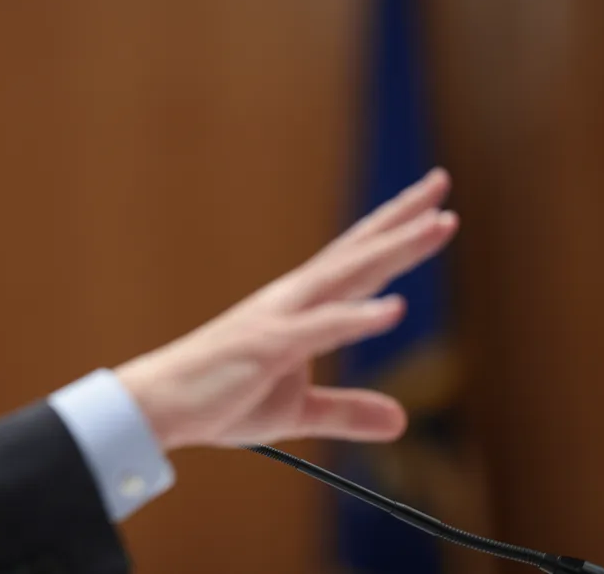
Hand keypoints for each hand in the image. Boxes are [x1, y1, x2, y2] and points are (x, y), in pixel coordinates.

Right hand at [114, 168, 456, 450]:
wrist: (161, 404)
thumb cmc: (219, 398)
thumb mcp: (296, 411)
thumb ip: (346, 411)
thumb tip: (400, 421)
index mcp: (299, 307)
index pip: (357, 262)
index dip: (394, 232)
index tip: (433, 205)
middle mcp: (293, 298)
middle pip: (358, 250)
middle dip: (402, 218)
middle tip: (442, 182)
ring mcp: (281, 317)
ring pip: (348, 274)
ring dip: (396, 248)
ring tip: (440, 224)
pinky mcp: (268, 345)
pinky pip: (321, 328)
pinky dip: (358, 317)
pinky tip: (395, 309)